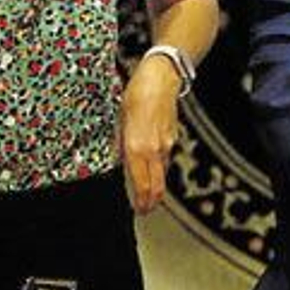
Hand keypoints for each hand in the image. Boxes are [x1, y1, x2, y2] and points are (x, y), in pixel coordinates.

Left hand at [119, 55, 182, 213]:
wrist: (162, 78)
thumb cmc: (138, 94)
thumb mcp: (120, 118)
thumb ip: (120, 142)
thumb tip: (117, 159)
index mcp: (138, 147)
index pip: (143, 183)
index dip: (142, 201)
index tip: (140, 211)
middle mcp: (154, 149)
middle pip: (158, 184)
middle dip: (152, 201)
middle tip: (146, 210)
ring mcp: (166, 143)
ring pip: (162, 172)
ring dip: (156, 185)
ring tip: (147, 194)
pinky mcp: (171, 136)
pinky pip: (165, 158)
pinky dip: (159, 169)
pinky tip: (152, 168)